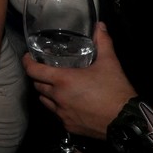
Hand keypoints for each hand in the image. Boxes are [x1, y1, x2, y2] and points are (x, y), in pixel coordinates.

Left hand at [23, 22, 135, 139]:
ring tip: (56, 86)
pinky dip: (58, 107)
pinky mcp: (68, 126)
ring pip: (45, 101)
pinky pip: (56, 114)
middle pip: (37, 85)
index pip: (33, 70)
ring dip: (46, 92)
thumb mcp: (109, 62)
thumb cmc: (115, 89)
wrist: (125, 121)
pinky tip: (68, 102)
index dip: (27, 62)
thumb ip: (103, 42)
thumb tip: (100, 26)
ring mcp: (62, 114)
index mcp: (63, 80)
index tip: (28, 57)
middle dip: (39, 77)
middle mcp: (58, 97)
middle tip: (46, 70)